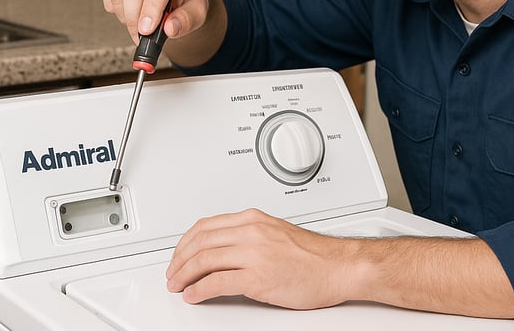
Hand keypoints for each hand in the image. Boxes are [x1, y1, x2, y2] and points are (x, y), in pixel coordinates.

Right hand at [102, 0, 210, 43]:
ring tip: (139, 25)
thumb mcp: (198, 11)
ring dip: (124, 13)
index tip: (146, 29)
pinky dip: (115, 6)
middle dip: (134, 14)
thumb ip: (187, 21)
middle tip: (140, 35)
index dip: (151, 6)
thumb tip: (170, 29)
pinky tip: (129, 12)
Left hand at [165, 208, 354, 308]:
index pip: (205, 226)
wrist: (340, 267)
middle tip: (173, 274)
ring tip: (178, 286)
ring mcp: (254, 254)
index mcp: (254, 219)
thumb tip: (226, 249)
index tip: (179, 255)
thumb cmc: (315, 256)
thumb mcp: (277, 233)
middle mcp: (251, 232)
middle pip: (200, 242)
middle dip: (179, 260)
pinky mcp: (258, 277)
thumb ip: (251, 236)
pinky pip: (216, 282)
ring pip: (203, 260)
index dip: (185, 243)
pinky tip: (194, 295)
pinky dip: (199, 290)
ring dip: (184, 275)